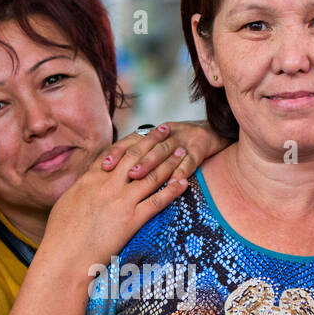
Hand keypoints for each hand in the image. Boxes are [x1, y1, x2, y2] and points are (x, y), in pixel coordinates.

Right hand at [41, 145, 191, 276]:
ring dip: (169, 161)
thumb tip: (85, 185)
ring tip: (181, 151)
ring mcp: (120, 201)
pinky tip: (184, 183)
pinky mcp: (131, 220)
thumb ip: (80, 190)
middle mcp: (107, 185)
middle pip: (136, 156)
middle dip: (154, 141)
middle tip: (167, 131)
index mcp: (89, 179)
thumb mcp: (66, 204)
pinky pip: (157, 201)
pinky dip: (173, 190)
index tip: (144, 132)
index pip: (116, 152)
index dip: (132, 140)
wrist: (63, 257)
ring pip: (151, 175)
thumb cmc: (60, 236)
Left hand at [97, 120, 230, 183]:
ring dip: (150, 163)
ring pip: (163, 151)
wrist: (209, 131)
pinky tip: (174, 183)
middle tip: (118, 171)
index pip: (129, 142)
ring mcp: (181, 141)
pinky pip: (190, 162)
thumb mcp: (154, 146)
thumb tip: (107, 171)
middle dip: (129, 158)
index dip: (116, 153)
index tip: (103, 167)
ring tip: (138, 175)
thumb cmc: (174, 146)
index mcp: (151, 135)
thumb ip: (134, 156)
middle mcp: (164, 135)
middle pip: (144, 146)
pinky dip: (182, 172)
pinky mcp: (199, 149)